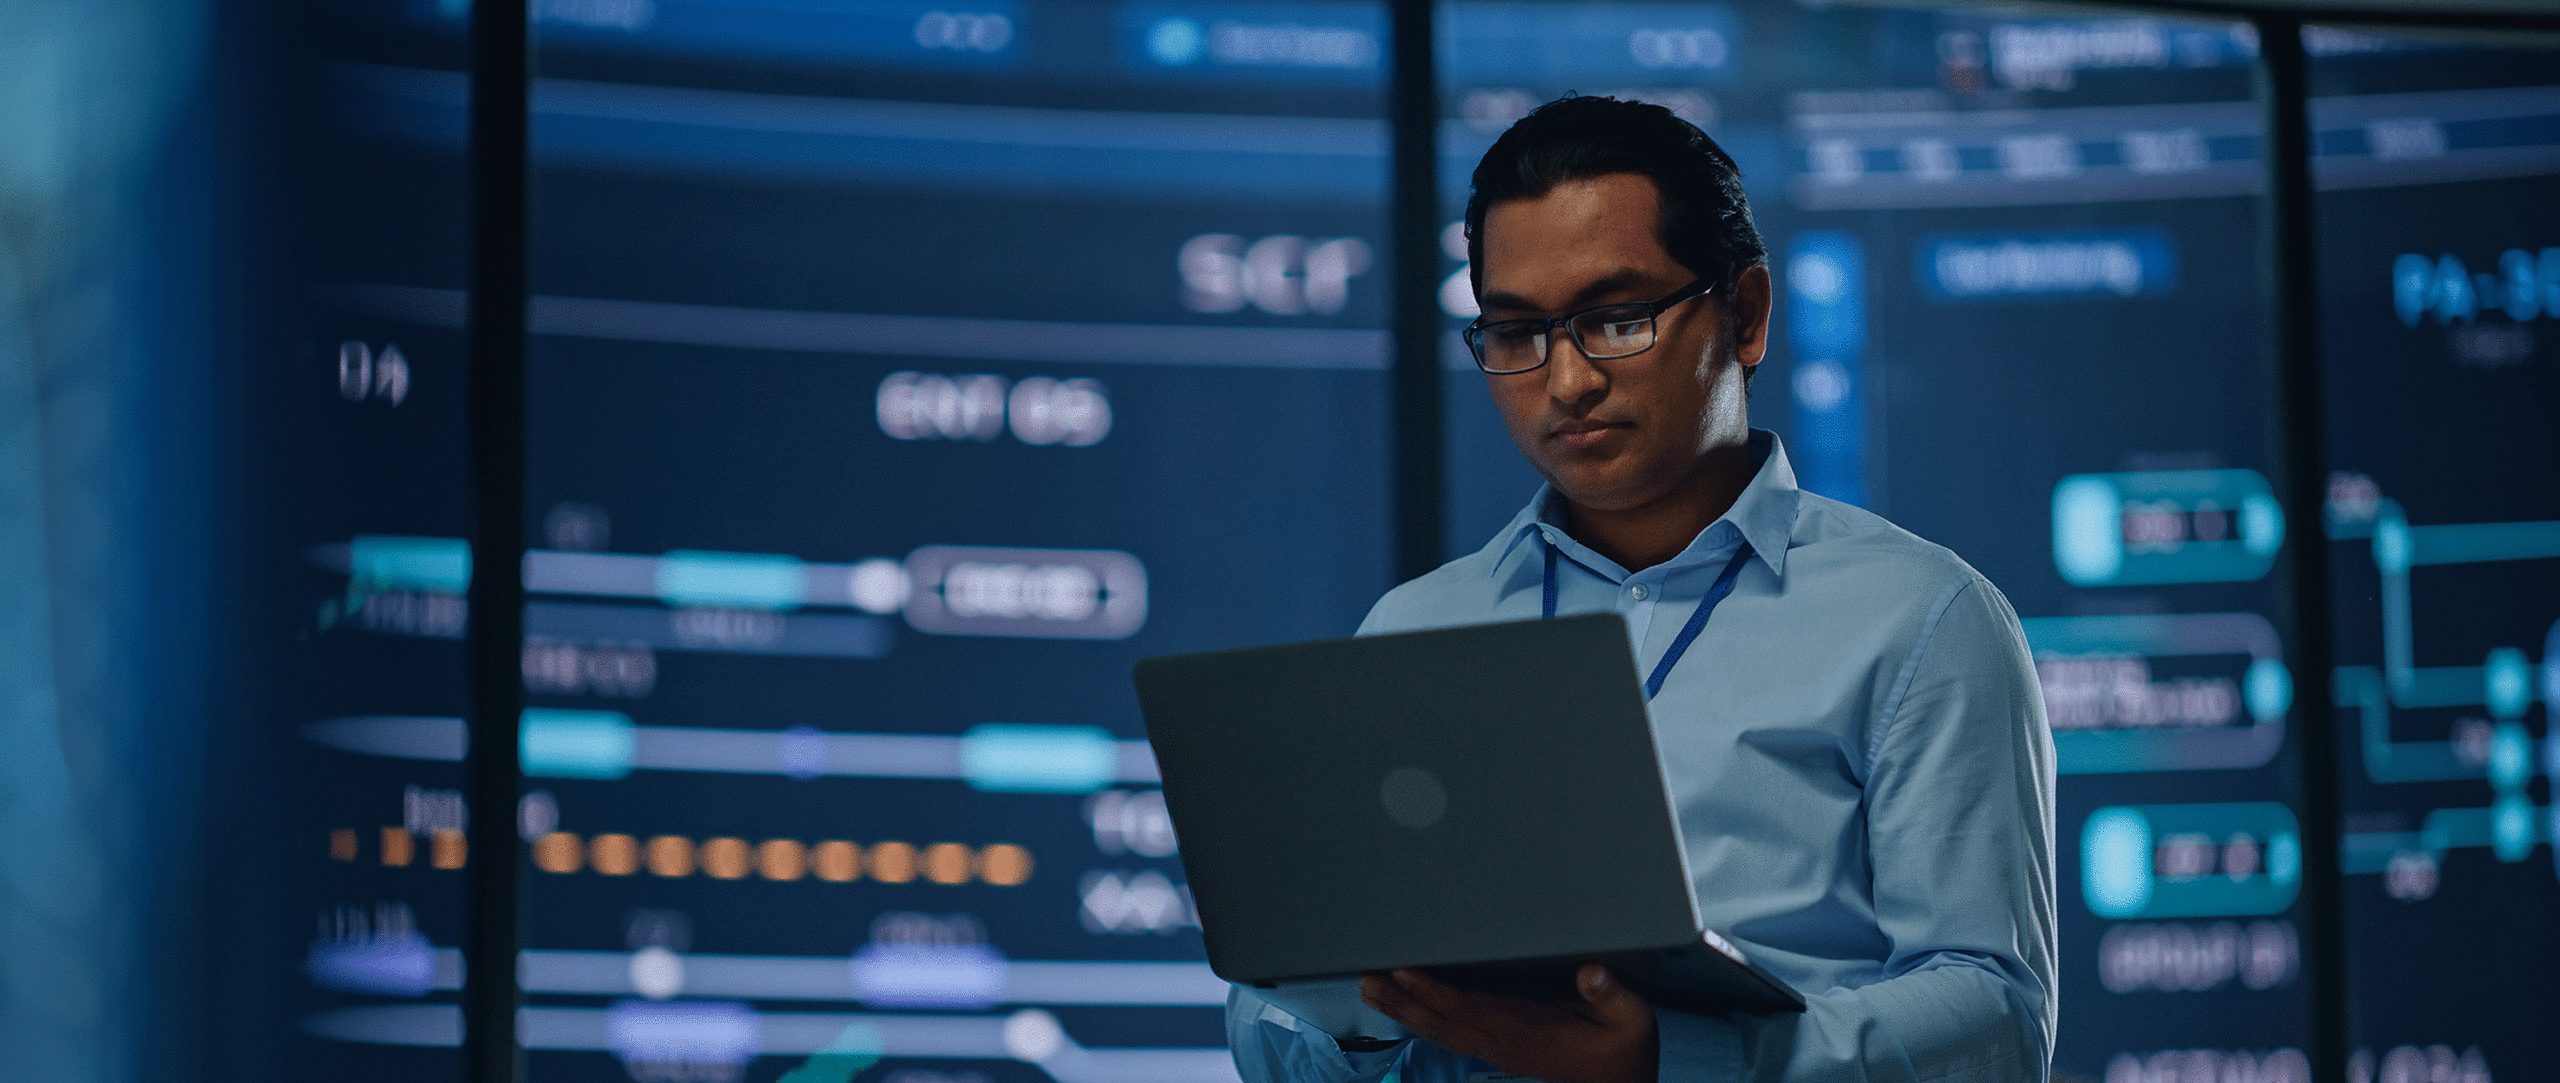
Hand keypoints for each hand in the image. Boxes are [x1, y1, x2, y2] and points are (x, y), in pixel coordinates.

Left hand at [1359, 964, 1658, 1082]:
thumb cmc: (1625, 1050)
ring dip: (1405, 1012)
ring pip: (1443, 1031)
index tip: (1404, 973)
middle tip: (1366, 980)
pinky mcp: (1500, 1051)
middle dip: (1403, 1001)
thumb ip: (1610, 995)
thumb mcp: (1632, 1019)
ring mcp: (1500, 1050)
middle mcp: (1506, 1043)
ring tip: (1371, 992)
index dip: (1435, 992)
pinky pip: (1453, 1036)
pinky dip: (1424, 1021)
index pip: (1471, 1009)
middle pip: (1444, 1022)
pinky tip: (1405, 1010)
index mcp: (1529, 1031)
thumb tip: (1592, 972)